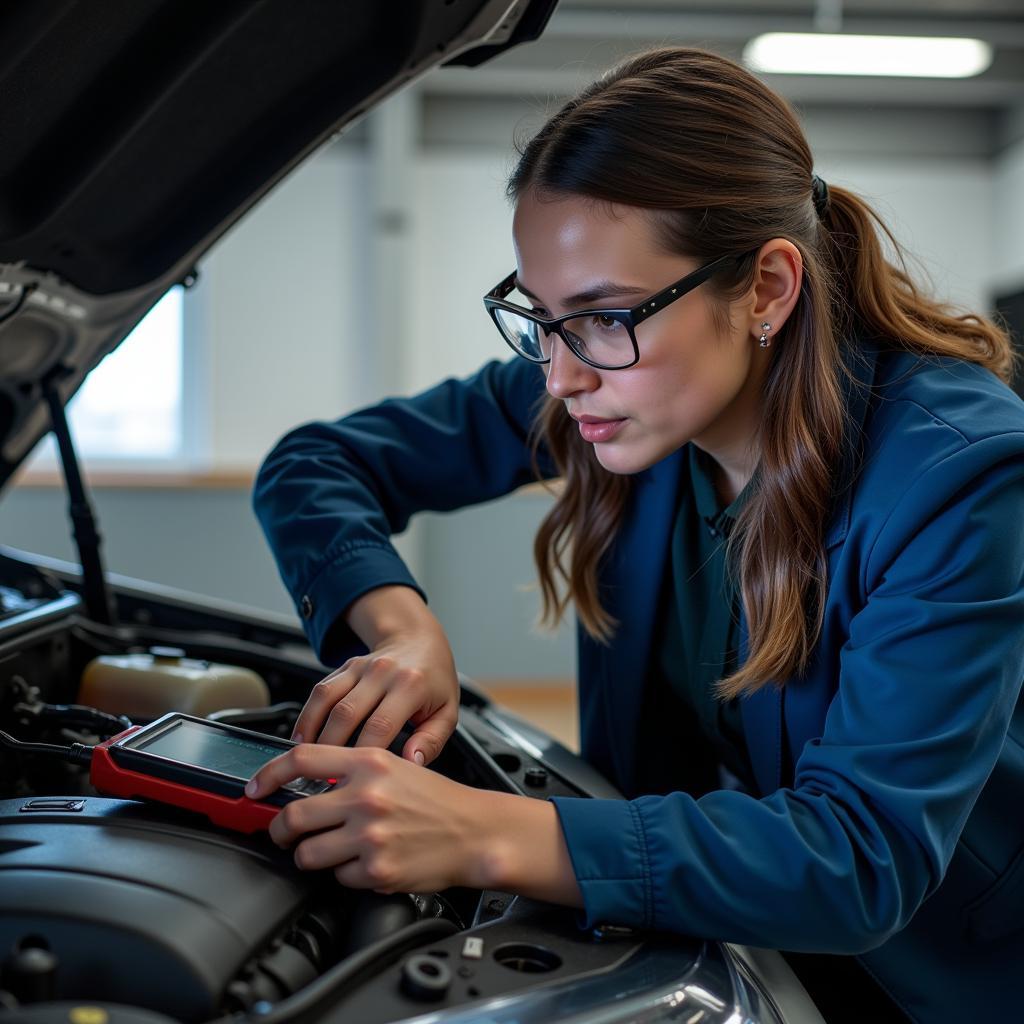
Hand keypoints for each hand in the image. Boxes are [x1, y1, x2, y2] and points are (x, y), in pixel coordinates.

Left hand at [246, 743, 584, 906]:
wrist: (474, 831)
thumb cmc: (437, 800)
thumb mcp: (395, 767)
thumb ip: (351, 771)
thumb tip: (306, 784)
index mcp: (369, 762)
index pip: (300, 760)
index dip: (267, 775)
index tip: (254, 789)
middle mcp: (365, 796)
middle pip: (292, 816)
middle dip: (281, 830)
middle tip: (286, 834)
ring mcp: (369, 835)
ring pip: (307, 854)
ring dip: (312, 856)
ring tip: (333, 851)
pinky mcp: (375, 870)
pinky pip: (338, 878)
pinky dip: (346, 875)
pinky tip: (367, 862)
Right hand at [294, 586, 458, 766]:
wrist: (419, 640)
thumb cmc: (434, 680)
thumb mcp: (447, 712)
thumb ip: (431, 741)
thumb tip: (411, 762)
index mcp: (411, 686)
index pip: (380, 726)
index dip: (363, 754)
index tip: (355, 778)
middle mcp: (383, 672)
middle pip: (347, 714)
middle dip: (331, 749)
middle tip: (326, 776)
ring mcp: (361, 667)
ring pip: (327, 700)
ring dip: (312, 732)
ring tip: (307, 760)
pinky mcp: (345, 667)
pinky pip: (320, 691)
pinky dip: (307, 716)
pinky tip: (303, 738)